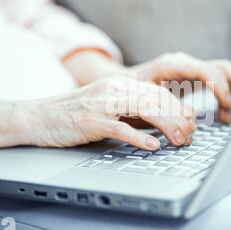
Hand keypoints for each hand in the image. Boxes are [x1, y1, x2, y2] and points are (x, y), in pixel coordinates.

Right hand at [24, 76, 195, 150]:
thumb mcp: (107, 106)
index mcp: (119, 84)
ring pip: (144, 109)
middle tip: (191, 134)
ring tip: (181, 140)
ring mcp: (102, 104)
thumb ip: (131, 111)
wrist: (38, 116)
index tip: (191, 121)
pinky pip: (120, 127)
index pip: (158, 92)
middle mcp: (114, 89)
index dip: (178, 107)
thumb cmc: (73, 114)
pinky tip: (153, 145)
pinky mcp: (91, 121)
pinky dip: (139, 137)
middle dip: (178, 117)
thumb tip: (161, 123)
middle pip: (156, 99)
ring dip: (167, 125)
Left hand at [127, 52, 230, 123]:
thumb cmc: (130, 93)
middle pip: (219, 68)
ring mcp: (189, 68)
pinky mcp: (191, 77)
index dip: (220, 88)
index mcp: (173, 65)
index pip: (206, 71)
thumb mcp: (143, 101)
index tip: (228, 106)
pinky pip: (215, 80)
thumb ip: (164, 109)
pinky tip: (224, 112)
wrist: (121, 84)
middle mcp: (184, 63)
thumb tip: (187, 121)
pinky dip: (223, 94)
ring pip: (221, 71)